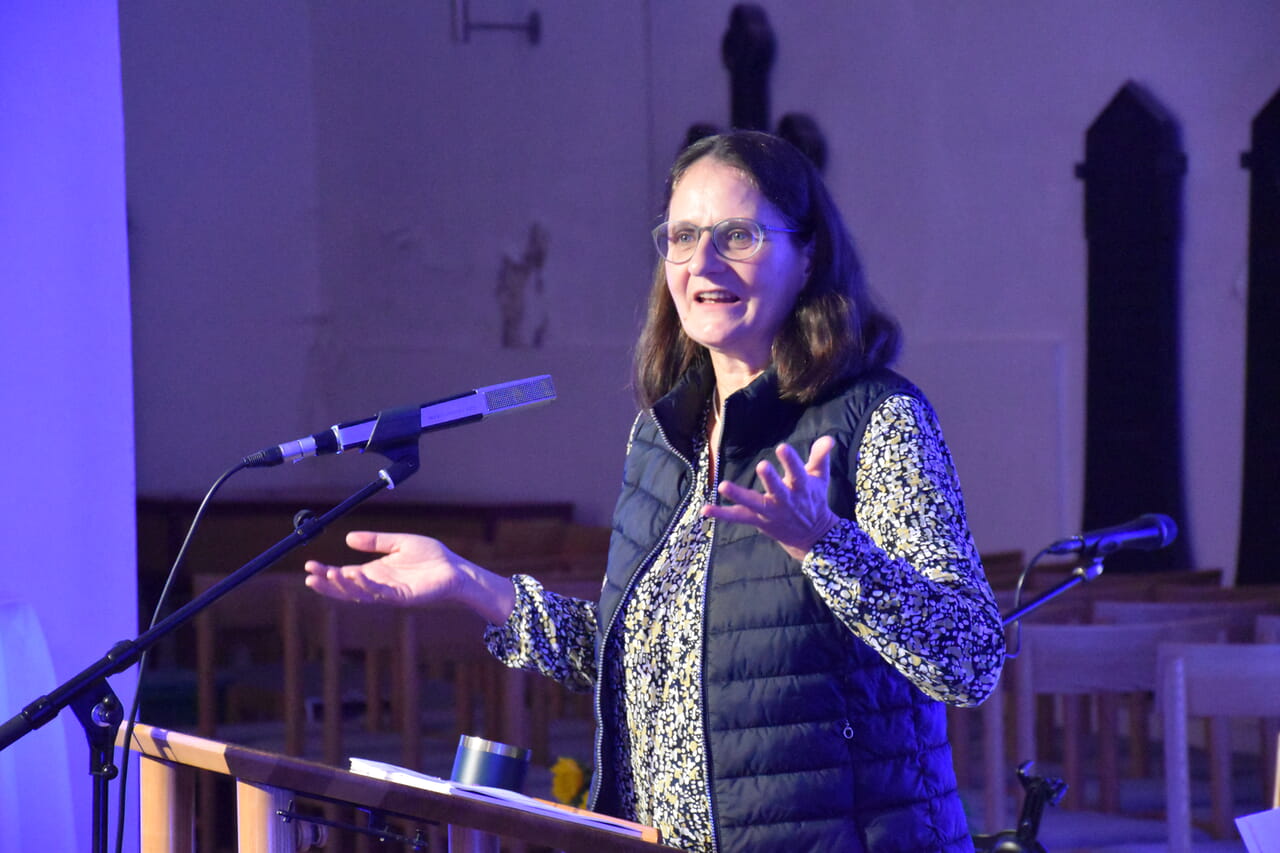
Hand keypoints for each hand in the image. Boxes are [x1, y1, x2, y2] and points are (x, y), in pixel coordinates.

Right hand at [304, 531, 513, 623]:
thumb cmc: (431, 557)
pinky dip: (366, 585)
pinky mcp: (402, 596)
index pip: (345, 575)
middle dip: (327, 584)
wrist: (455, 568)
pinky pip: (380, 593)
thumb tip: (348, 538)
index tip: (308, 566)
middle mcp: (379, 585)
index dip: (326, 573)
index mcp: (375, 573)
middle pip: (346, 588)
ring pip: (359, 594)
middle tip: (309, 576)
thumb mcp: (398, 543)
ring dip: (342, 586)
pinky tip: (355, 575)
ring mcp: (389, 593)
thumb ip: (375, 541)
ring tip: (329, 574)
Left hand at [701, 435, 839, 559]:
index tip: (782, 447)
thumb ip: (821, 457)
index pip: (797, 473)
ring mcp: (770, 512)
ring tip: (723, 486)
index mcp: (801, 488)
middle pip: (777, 490)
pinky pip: (737, 517)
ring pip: (753, 504)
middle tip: (762, 466)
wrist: (812, 536)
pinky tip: (705, 510)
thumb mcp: (820, 478)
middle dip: (770, 479)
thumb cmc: (814, 499)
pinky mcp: (757, 520)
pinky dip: (721, 514)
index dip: (790, 461)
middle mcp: (785, 501)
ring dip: (738, 496)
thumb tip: (828, 438)